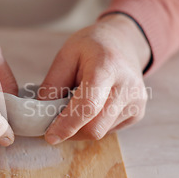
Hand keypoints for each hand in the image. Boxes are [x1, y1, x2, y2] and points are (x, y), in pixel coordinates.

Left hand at [39, 14, 150, 143]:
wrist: (123, 42)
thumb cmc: (91, 47)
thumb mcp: (65, 55)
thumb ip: (52, 85)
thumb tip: (41, 115)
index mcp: (107, 67)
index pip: (88, 105)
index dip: (67, 125)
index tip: (50, 136)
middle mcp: (128, 87)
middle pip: (95, 127)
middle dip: (71, 131)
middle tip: (55, 121)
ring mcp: (136, 102)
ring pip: (101, 132)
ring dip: (82, 127)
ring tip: (77, 104)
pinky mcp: (138, 113)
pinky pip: (109, 130)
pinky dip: (94, 124)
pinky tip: (93, 106)